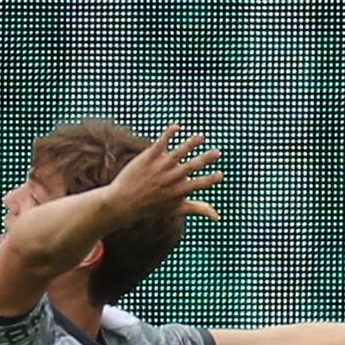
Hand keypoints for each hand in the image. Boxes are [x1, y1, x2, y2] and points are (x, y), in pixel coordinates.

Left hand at [103, 125, 222, 218]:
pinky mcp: (148, 158)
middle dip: (205, 160)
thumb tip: (217, 217)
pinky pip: (160, 144)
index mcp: (179, 190)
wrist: (123, 201)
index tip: (220, 174)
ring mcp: (159, 167)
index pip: (198, 184)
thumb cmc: (152, 206)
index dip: (210, 180)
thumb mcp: (176, 209)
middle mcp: (170, 178)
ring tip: (201, 137)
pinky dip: (168, 135)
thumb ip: (198, 209)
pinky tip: (177, 127)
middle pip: (190, 167)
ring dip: (190, 144)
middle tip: (217, 152)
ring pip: (177, 153)